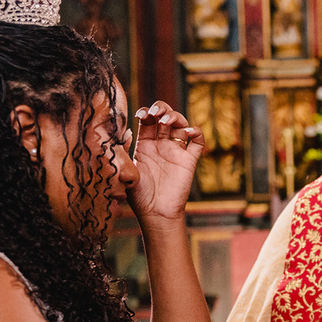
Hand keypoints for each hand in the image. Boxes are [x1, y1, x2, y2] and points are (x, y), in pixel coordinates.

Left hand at [128, 101, 204, 223]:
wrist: (155, 213)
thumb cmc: (138, 195)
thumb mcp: (126, 168)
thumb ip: (124, 148)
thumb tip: (125, 130)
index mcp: (145, 145)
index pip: (148, 120)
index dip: (146, 112)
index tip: (141, 115)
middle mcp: (161, 145)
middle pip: (165, 117)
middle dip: (161, 109)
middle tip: (156, 112)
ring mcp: (176, 152)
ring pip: (181, 125)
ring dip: (176, 117)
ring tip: (167, 121)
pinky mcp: (189, 161)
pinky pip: (198, 143)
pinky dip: (197, 133)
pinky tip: (189, 132)